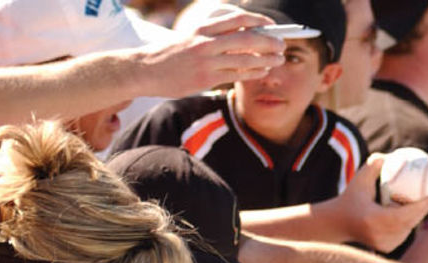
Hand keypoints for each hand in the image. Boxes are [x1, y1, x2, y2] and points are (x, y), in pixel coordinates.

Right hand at [141, 11, 285, 97]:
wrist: (144, 70)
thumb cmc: (170, 54)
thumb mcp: (190, 36)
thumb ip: (213, 35)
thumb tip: (244, 34)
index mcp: (202, 28)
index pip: (236, 19)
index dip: (257, 20)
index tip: (270, 24)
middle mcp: (205, 42)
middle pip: (246, 39)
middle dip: (268, 41)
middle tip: (282, 44)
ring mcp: (206, 61)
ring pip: (244, 59)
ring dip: (266, 59)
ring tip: (278, 60)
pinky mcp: (206, 78)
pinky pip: (236, 75)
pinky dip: (253, 72)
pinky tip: (263, 71)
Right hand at [333, 155, 427, 251]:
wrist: (338, 223)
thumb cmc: (350, 198)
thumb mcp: (360, 179)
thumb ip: (374, 165)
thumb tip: (389, 156)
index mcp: (374, 220)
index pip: (406, 214)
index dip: (423, 205)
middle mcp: (380, 235)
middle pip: (411, 222)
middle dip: (425, 209)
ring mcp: (384, 244)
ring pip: (408, 229)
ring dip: (418, 216)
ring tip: (426, 202)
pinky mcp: (386, 248)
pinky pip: (403, 234)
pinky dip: (409, 223)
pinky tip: (416, 212)